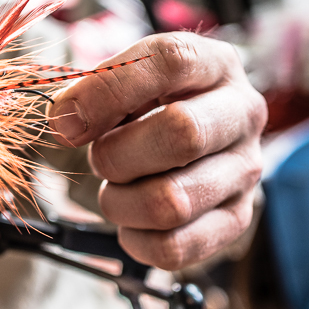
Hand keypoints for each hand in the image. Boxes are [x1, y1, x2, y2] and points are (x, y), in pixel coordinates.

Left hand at [49, 32, 265, 269]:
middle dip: (116, 154)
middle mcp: (242, 113)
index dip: (107, 91)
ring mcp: (245, 170)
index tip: (64, 121)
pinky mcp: (235, 219)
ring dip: (121, 202)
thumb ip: (93, 90)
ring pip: (173, 201)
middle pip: (183, 133)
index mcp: (214, 63)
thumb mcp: (125, 80)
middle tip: (98, 157)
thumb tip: (65, 124)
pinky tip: (132, 221)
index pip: (170, 61)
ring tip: (117, 189)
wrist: (189, 140)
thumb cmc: (150, 105)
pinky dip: (135, 240)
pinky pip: (174, 248)